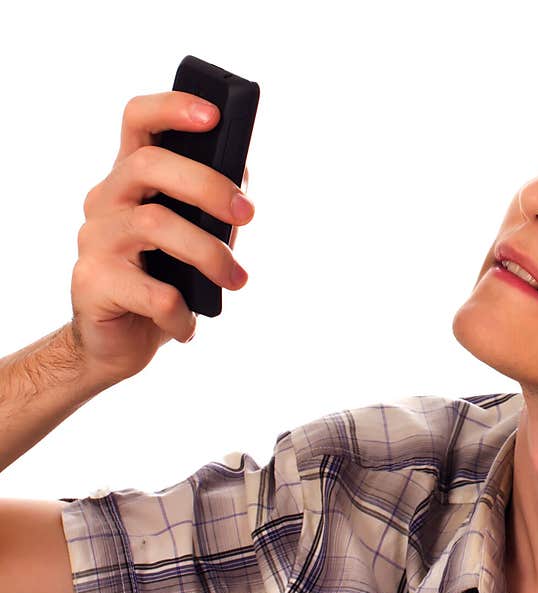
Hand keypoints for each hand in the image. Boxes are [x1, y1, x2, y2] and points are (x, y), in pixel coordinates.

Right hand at [69, 91, 253, 386]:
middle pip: (149, 165)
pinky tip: (188, 324)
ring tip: (236, 280)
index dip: (173, 108)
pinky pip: (153, 293)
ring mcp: (94, 240)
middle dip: (208, 186)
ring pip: (154, 225)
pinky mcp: (92, 283)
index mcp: (131, 180)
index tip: (215, 115)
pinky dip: (183, 311)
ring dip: (209, 254)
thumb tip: (240, 173)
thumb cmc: (163, 280)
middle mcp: (106, 200)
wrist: (118, 341)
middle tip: (246, 214)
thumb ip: (211, 205)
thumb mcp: (194, 235)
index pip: (139, 121)